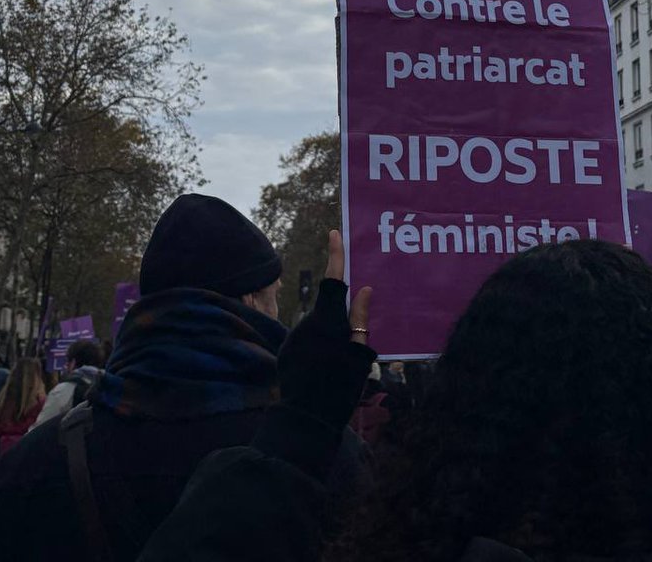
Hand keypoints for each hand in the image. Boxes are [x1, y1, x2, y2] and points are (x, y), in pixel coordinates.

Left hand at [273, 230, 375, 432]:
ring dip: (328, 336)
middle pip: (328, 308)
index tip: (334, 233)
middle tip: (351, 342)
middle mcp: (306, 323)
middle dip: (340, 317)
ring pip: (317, 326)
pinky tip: (323, 371)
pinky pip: (306, 340)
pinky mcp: (286, 351)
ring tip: (337, 366)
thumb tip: (365, 290)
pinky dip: (317, 348)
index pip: (333, 280)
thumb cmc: (340, 387)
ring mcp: (294, 337)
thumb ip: (360, 320)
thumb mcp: (359, 355)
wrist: (306, 418)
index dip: (335, 255)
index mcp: (328, 320)